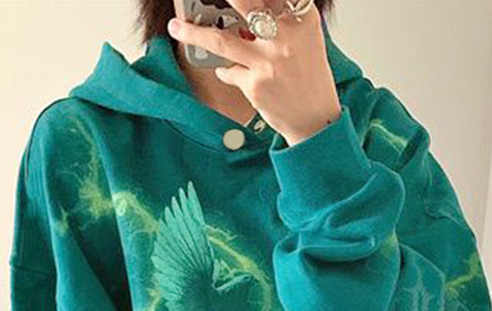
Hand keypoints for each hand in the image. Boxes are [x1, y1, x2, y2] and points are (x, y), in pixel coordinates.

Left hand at [166, 0, 341, 145]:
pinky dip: (226, 72)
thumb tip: (242, 14)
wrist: (315, 119)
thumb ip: (280, 20)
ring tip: (176, 26)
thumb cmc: (308, 78)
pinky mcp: (255, 85)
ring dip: (193, 33)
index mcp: (303, 19)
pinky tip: (233, 74)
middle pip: (244, 4)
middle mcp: (286, 36)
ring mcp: (268, 62)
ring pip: (220, 41)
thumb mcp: (304, 40)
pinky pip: (228, 71)